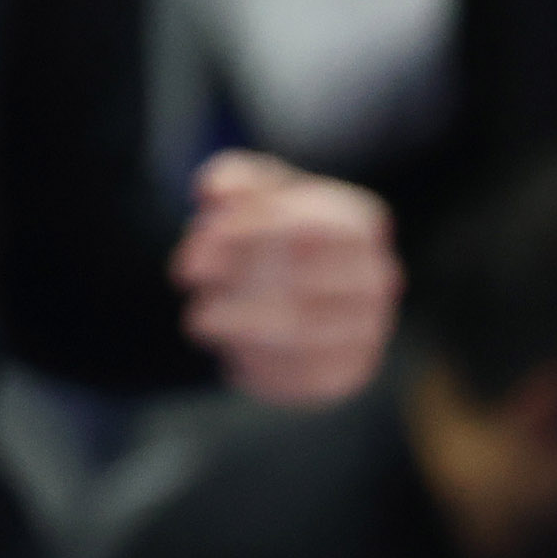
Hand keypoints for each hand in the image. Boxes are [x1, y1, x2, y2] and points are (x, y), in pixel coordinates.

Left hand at [171, 149, 399, 404]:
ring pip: (299, 334)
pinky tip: (227, 350)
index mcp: (357, 224)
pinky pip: (300, 377)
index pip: (308, 224)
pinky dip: (254, 363)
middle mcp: (375, 278)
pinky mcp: (348, 373)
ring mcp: (369, 329)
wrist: (288, 286)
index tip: (197, 230)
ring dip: (235, 323)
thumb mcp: (249, 191)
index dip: (247, 228)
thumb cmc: (266, 228)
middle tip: (181, 272)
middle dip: (232, 275)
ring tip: (197, 316)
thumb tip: (214, 191)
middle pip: (301, 281)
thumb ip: (233, 180)